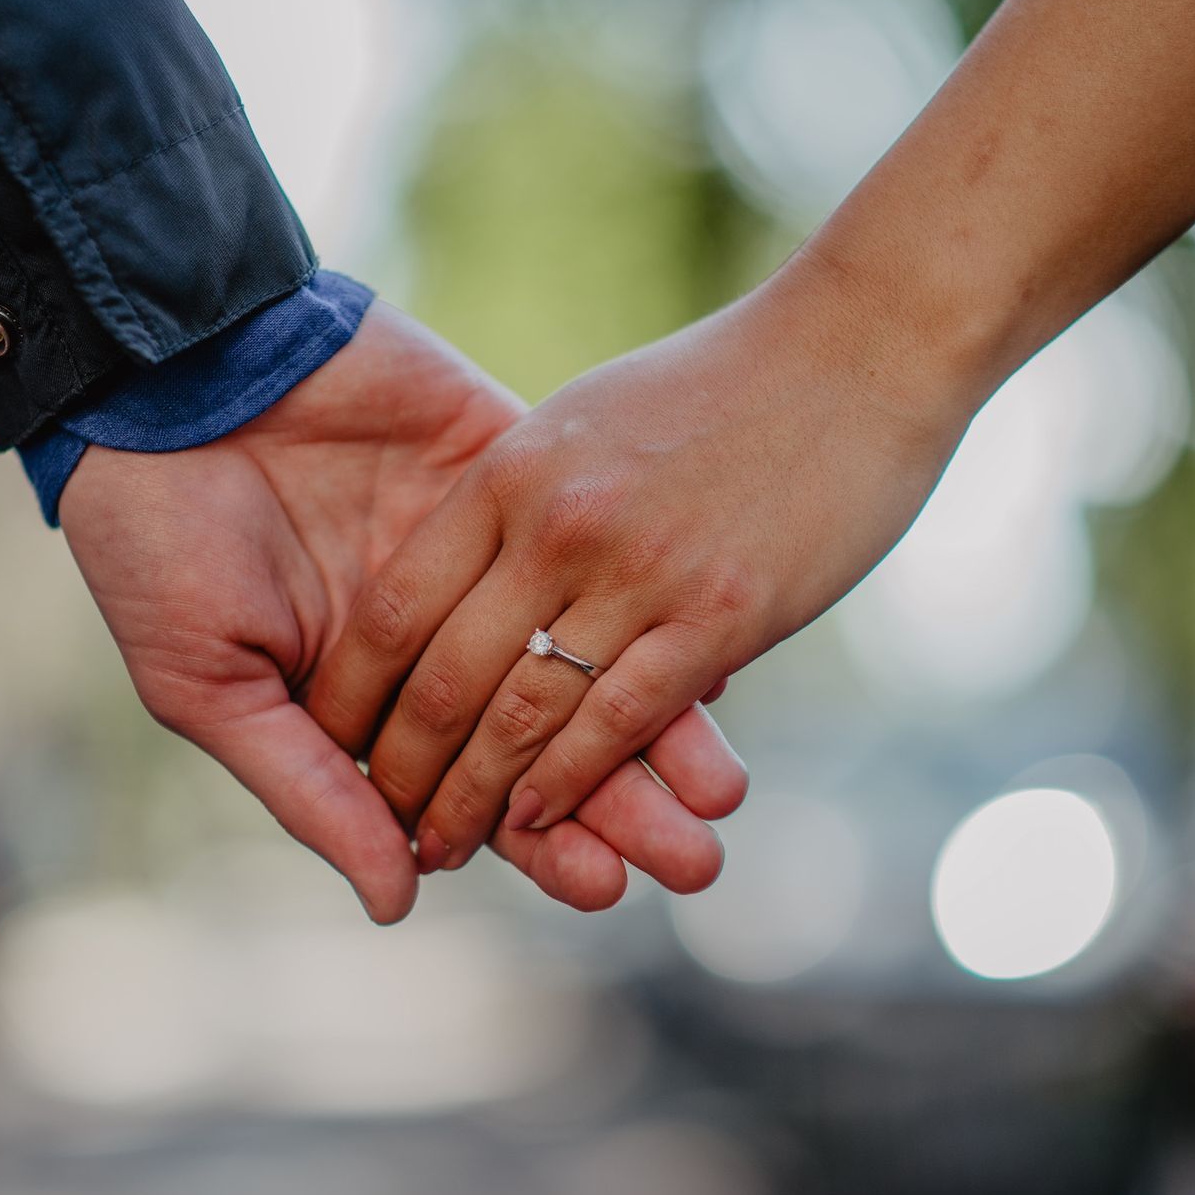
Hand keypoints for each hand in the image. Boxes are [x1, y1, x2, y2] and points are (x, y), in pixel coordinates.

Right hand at [60, 303, 746, 922]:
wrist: (157, 379)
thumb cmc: (154, 546)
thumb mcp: (212, 685)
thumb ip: (311, 787)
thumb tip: (399, 900)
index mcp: (373, 701)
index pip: (475, 788)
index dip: (537, 841)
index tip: (600, 884)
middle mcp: (443, 638)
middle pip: (552, 736)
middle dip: (621, 802)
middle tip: (693, 857)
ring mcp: (484, 552)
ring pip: (586, 649)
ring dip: (654, 720)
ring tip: (718, 785)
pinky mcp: (507, 465)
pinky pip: (592, 536)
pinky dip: (649, 588)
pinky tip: (709, 647)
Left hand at [308, 271, 971, 871]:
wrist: (859, 346)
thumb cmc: (724, 383)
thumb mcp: (590, 420)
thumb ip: (526, 498)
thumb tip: (482, 579)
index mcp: (510, 469)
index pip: (395, 606)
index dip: (354, 692)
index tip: (335, 742)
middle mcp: (557, 523)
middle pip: (444, 676)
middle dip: (402, 769)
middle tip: (385, 824)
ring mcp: (638, 570)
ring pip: (525, 716)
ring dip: (474, 798)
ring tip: (441, 848)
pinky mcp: (720, 614)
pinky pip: (618, 722)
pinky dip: (568, 785)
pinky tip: (537, 824)